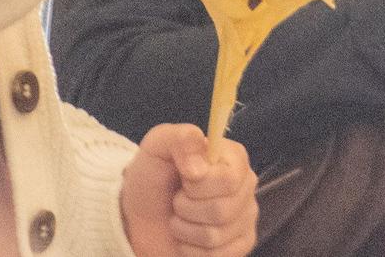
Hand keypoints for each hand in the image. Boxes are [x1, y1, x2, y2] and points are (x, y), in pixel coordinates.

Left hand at [120, 124, 257, 256]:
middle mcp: (246, 186)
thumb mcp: (157, 147)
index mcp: (234, 158)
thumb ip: (180, 139)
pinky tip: (187, 238)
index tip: (182, 179)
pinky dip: (191, 251)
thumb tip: (198, 168)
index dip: (197, 185)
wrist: (138, 215)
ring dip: (184, 230)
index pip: (228, 179)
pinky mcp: (240, 245)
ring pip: (216, 236)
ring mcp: (246, 217)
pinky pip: (219, 256)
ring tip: (178, 218)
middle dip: (186, 208)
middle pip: (222, 210)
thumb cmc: (152, 176)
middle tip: (176, 200)